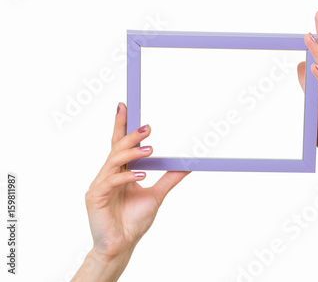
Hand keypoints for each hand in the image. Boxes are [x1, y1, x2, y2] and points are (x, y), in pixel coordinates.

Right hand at [85, 102, 189, 261]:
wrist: (121, 246)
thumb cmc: (133, 221)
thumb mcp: (157, 195)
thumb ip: (169, 178)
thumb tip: (188, 165)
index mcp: (120, 171)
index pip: (119, 143)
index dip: (121, 124)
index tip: (124, 105)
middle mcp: (108, 174)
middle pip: (117, 148)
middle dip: (131, 135)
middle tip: (148, 127)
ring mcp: (100, 185)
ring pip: (113, 160)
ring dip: (132, 153)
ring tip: (150, 149)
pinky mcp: (95, 197)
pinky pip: (110, 182)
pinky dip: (126, 177)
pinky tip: (141, 176)